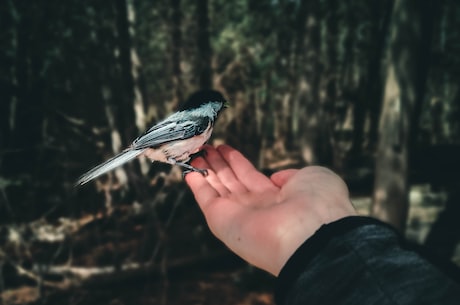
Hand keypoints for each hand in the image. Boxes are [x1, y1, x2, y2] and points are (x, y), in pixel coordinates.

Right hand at [185, 145, 356, 275]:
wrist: (311, 233)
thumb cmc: (318, 203)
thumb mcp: (312, 178)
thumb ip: (291, 175)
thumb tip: (275, 178)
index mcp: (278, 199)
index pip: (252, 178)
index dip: (237, 162)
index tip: (225, 148)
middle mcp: (256, 209)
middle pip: (231, 182)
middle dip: (218, 164)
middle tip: (206, 146)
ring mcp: (238, 216)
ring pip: (217, 188)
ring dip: (206, 170)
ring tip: (196, 152)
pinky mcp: (221, 221)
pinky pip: (206, 199)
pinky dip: (196, 185)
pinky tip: (189, 171)